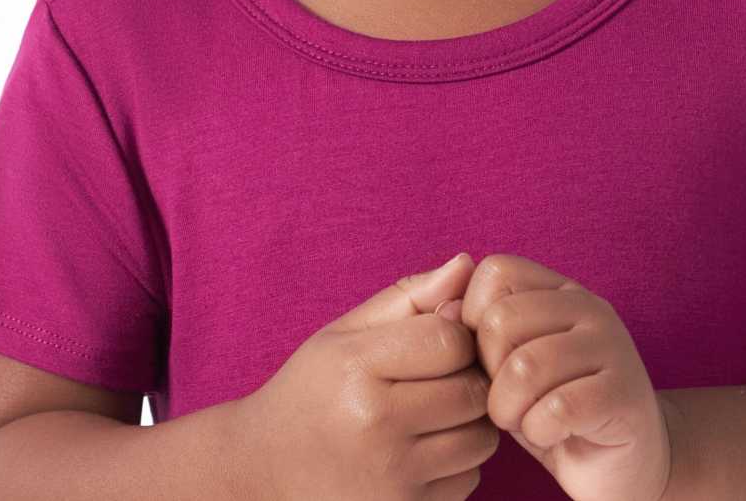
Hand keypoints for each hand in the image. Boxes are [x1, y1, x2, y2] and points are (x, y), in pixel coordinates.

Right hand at [240, 252, 498, 500]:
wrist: (264, 469)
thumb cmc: (310, 390)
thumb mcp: (344, 332)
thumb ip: (408, 296)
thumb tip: (467, 266)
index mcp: (358, 369)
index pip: (451, 340)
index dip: (455, 334)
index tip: (435, 339)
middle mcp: (378, 426)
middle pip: (474, 391)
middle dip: (467, 377)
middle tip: (436, 376)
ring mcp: (393, 480)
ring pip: (481, 439)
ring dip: (468, 423)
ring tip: (430, 412)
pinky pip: (468, 481)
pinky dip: (456, 464)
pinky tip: (420, 451)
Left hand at [449, 253, 675, 500]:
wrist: (622, 465)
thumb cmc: (552, 410)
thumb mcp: (506, 366)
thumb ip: (475, 331)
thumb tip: (443, 311)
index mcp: (559, 289)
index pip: (496, 271)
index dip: (473, 318)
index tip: (487, 360)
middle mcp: (589, 307)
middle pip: (502, 319)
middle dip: (488, 373)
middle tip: (506, 399)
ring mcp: (612, 347)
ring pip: (526, 366)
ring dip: (509, 409)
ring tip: (524, 420)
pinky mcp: (624, 395)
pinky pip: (558, 408)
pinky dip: (539, 432)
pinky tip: (551, 436)